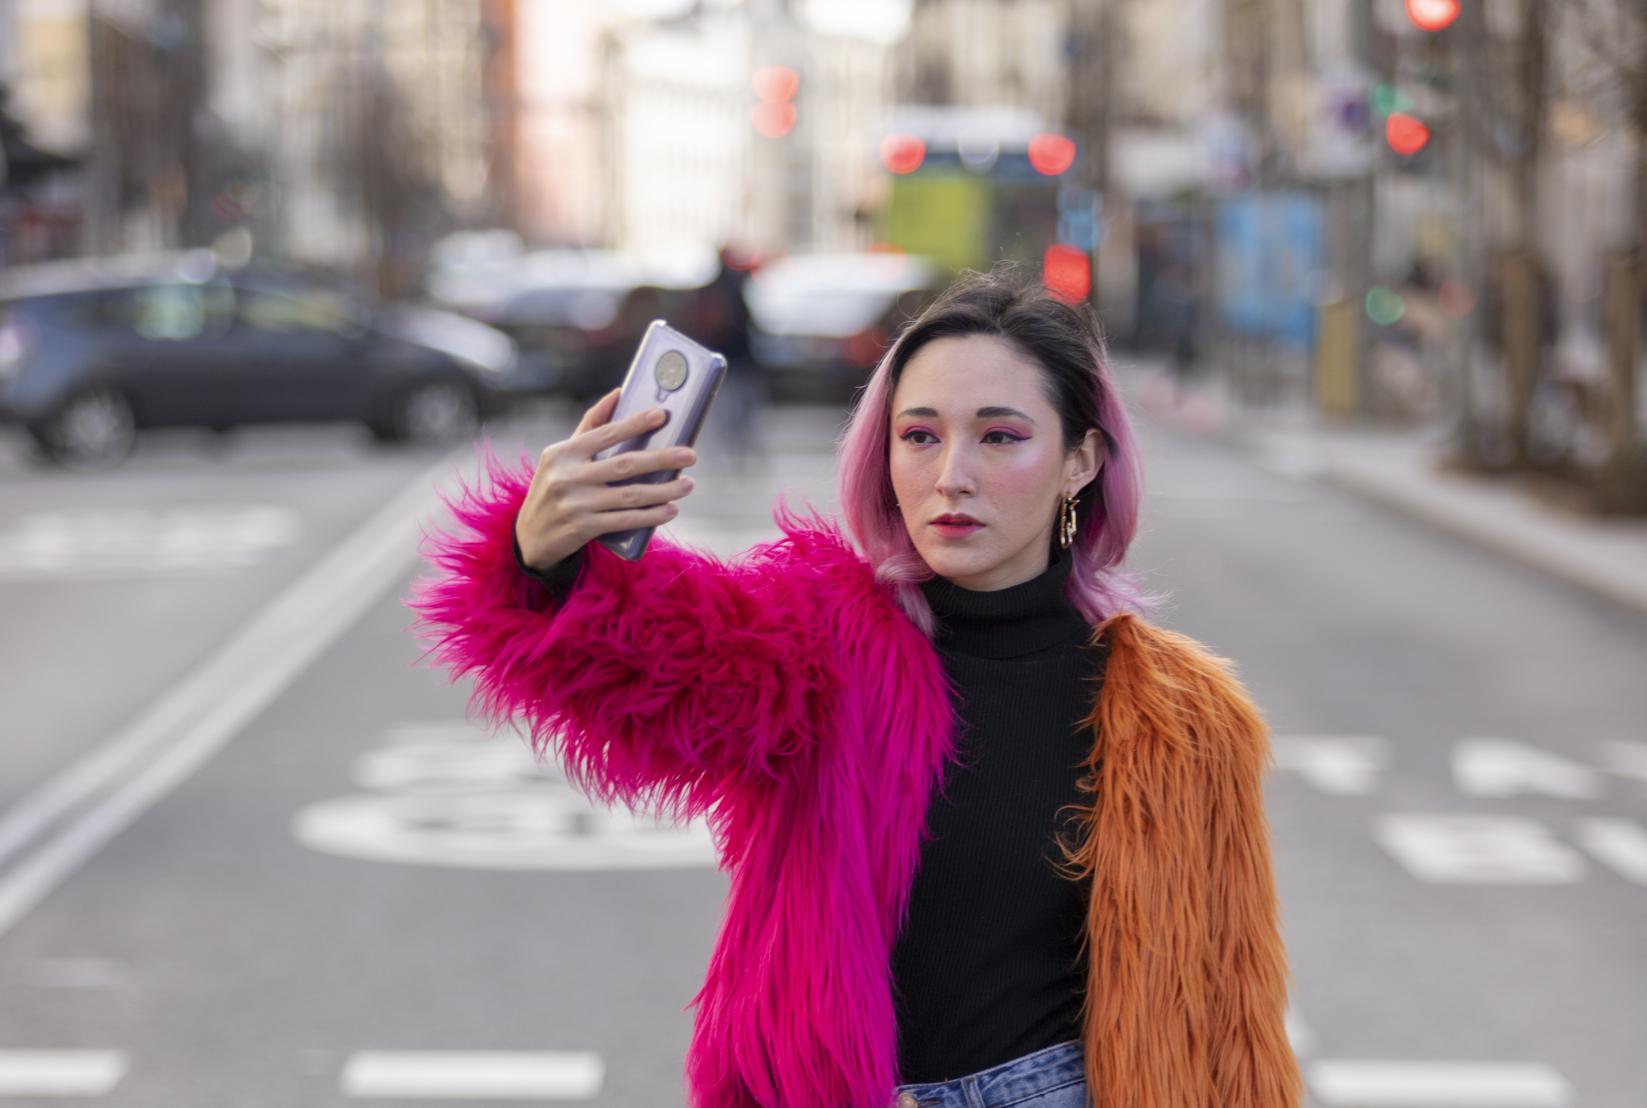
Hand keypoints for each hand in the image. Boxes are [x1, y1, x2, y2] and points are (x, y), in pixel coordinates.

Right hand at [514, 388, 696, 569]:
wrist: (531, 536)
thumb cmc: (556, 486)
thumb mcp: (563, 456)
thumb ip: (590, 426)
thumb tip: (618, 392)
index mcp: (563, 453)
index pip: (605, 433)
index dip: (635, 423)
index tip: (663, 415)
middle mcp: (567, 476)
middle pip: (625, 465)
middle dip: (662, 459)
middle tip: (690, 455)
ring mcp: (575, 504)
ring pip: (630, 495)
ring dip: (664, 490)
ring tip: (688, 485)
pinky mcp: (583, 528)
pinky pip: (625, 520)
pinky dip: (651, 515)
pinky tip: (670, 509)